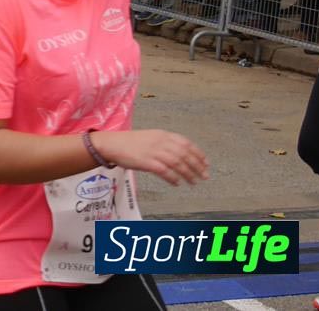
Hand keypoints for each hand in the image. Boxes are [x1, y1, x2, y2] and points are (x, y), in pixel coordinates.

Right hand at [92, 129, 208, 185]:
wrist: (112, 144)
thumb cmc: (130, 142)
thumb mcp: (151, 137)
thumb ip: (166, 143)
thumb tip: (181, 154)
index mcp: (163, 135)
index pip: (187, 144)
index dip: (199, 154)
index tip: (206, 164)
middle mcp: (161, 142)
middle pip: (185, 155)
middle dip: (197, 167)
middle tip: (204, 176)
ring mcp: (154, 152)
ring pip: (178, 164)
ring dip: (188, 174)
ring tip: (194, 182)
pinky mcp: (147, 162)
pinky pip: (165, 172)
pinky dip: (173, 178)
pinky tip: (177, 183)